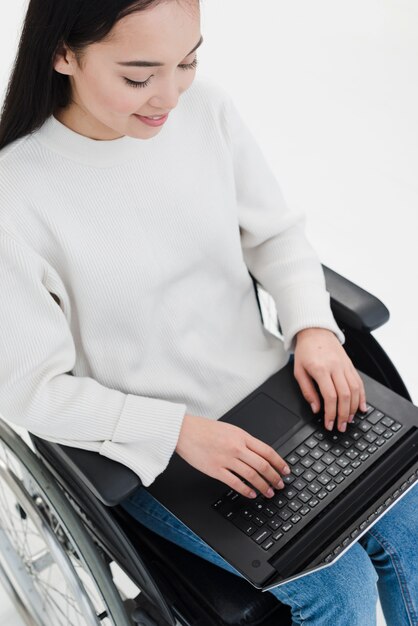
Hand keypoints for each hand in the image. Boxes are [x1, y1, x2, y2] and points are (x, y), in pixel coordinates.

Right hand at [175, 413, 290, 499]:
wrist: (184, 431)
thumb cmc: (205, 430)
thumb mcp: (230, 430)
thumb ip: (245, 441)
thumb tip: (260, 455)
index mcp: (242, 436)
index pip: (267, 451)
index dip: (279, 462)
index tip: (285, 470)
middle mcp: (236, 447)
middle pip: (262, 465)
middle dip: (274, 477)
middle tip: (280, 484)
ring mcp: (226, 459)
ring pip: (251, 475)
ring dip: (263, 486)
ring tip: (268, 492)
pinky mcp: (215, 470)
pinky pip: (235, 483)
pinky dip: (246, 490)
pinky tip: (251, 494)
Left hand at [293, 327, 367, 431]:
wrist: (315, 331)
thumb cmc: (305, 351)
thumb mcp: (298, 371)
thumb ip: (306, 390)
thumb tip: (316, 408)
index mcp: (320, 369)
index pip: (330, 396)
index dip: (331, 413)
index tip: (329, 423)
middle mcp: (335, 367)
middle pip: (345, 395)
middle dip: (344, 414)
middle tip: (341, 426)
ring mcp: (345, 366)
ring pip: (355, 390)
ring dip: (354, 408)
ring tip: (350, 419)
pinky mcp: (351, 365)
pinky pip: (359, 382)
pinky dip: (362, 396)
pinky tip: (361, 407)